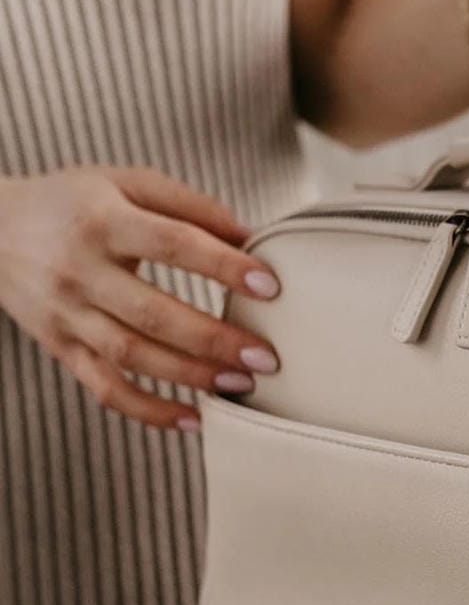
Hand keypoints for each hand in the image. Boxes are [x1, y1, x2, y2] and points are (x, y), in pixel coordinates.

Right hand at [0, 166, 280, 430]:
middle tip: (266, 358)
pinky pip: (105, 389)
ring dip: (191, 377)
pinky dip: (149, 412)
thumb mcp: (125, 183)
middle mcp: (80, 270)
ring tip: (240, 386)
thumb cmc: (73, 203)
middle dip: (215, 340)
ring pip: (132, 356)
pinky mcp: (61, 347)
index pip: (172, 244)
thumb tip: (254, 237)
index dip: (223, 266)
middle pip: (153, 313)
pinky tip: (193, 421)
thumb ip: (190, 206)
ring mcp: (67, 314)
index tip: (270, 285)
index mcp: (102, 221)